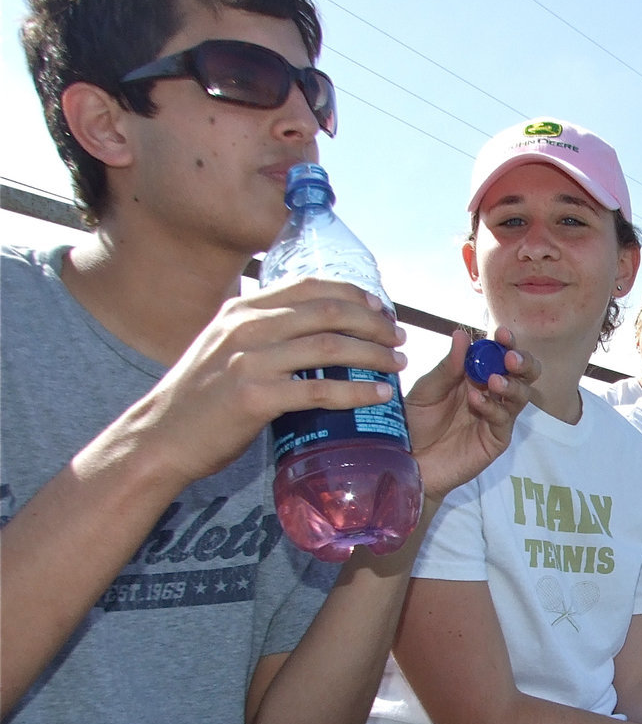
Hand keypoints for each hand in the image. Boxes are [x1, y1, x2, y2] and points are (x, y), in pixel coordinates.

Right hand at [141, 278, 405, 483]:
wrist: (160, 436)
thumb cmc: (200, 397)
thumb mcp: (226, 347)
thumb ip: (262, 332)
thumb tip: (310, 331)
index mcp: (244, 309)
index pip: (310, 286)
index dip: (354, 294)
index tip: (381, 309)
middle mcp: (248, 326)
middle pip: (328, 311)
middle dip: (373, 322)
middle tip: (399, 338)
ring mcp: (251, 360)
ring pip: (329, 346)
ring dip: (372, 354)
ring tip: (398, 364)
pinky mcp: (256, 398)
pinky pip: (320, 391)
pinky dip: (357, 391)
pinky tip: (380, 395)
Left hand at [403, 327, 539, 501]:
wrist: (408, 460)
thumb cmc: (414, 423)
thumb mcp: (427, 390)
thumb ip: (447, 367)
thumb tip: (462, 335)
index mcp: (474, 375)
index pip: (498, 353)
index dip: (505, 342)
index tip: (501, 333)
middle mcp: (490, 393)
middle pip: (522, 374)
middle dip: (523, 362)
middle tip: (511, 358)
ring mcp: (496, 417)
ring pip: (521, 396)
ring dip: (512, 384)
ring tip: (494, 380)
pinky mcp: (496, 439)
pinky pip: (504, 420)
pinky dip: (493, 407)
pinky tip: (476, 401)